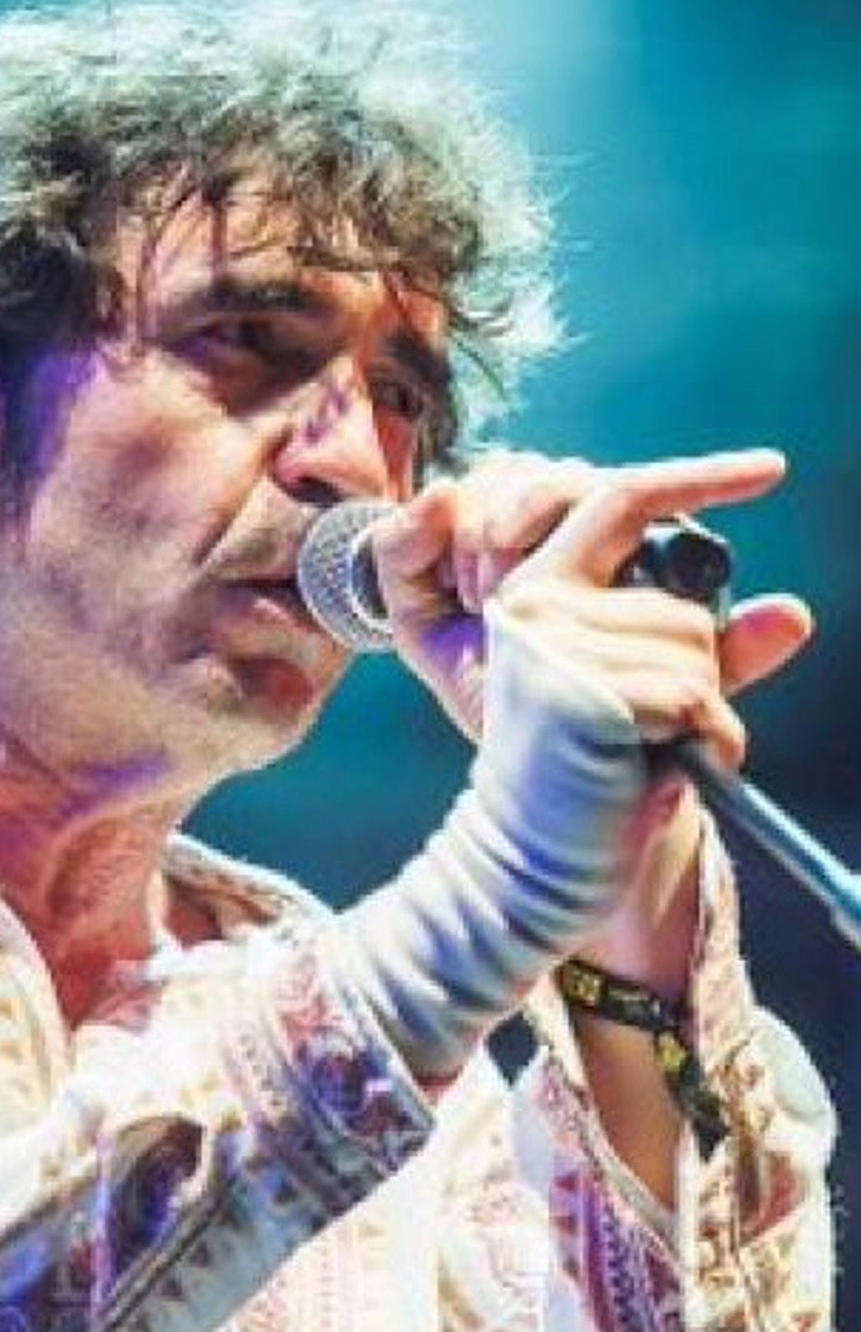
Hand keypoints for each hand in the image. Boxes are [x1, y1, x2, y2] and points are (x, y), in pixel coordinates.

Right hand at [370, 446, 813, 1000]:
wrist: (536, 863)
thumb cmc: (588, 783)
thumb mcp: (648, 696)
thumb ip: (708, 649)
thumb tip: (797, 613)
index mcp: (539, 590)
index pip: (621, 501)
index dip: (700, 477)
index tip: (772, 468)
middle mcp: (533, 604)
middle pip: (681, 606)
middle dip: (696, 675)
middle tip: (650, 733)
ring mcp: (550, 642)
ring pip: (692, 649)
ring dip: (699, 714)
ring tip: (647, 754)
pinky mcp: (577, 687)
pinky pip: (692, 695)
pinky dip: (704, 741)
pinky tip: (659, 769)